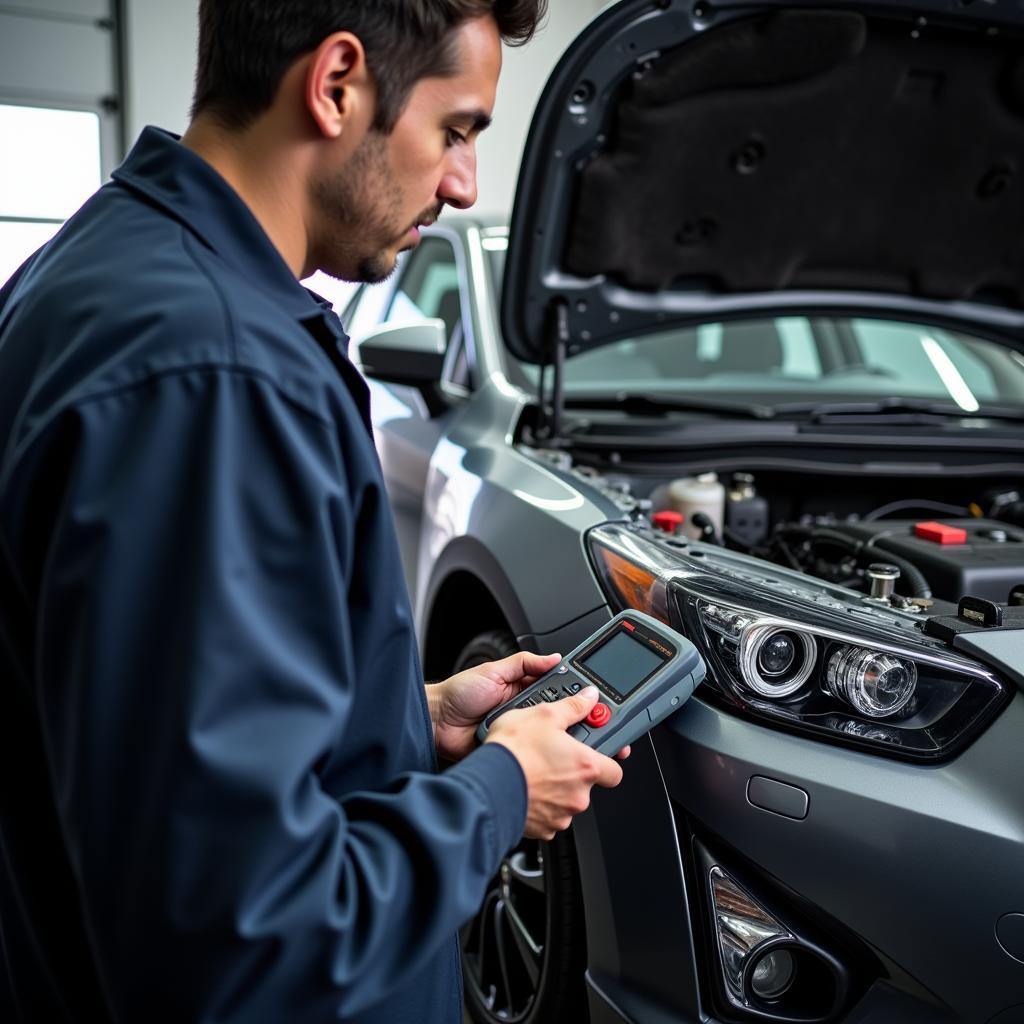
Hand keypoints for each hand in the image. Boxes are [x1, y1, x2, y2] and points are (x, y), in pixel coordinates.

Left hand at [427, 651, 561, 761]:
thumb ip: (524, 662)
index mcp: (521, 688)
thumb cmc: (459, 694)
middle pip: (553, 711)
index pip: (554, 688)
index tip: (586, 691)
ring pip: (544, 733)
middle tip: (571, 710)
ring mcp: (517, 731)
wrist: (436, 722)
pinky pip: (529, 751)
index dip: (569, 689)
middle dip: (562, 711)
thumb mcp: (493, 670)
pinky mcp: (511, 749)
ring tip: (553, 727)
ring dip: (548, 731)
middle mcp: (522, 710)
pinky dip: (534, 749)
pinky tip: (540, 747)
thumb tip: (554, 657)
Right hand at [485, 687, 625, 839]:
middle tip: (554, 757)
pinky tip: (526, 788)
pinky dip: (540, 805)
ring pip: (566, 802)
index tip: (597, 754)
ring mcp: (561, 815)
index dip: (607, 761)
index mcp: (585, 766)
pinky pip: (548, 817)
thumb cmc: (514, 751)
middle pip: (587, 785)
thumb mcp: (544, 714)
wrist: (486, 784)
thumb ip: (573, 707)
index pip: (615, 771)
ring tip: (535, 771)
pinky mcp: (543, 829)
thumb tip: (589, 699)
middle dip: (573, 773)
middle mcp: (578, 795)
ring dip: (556, 789)